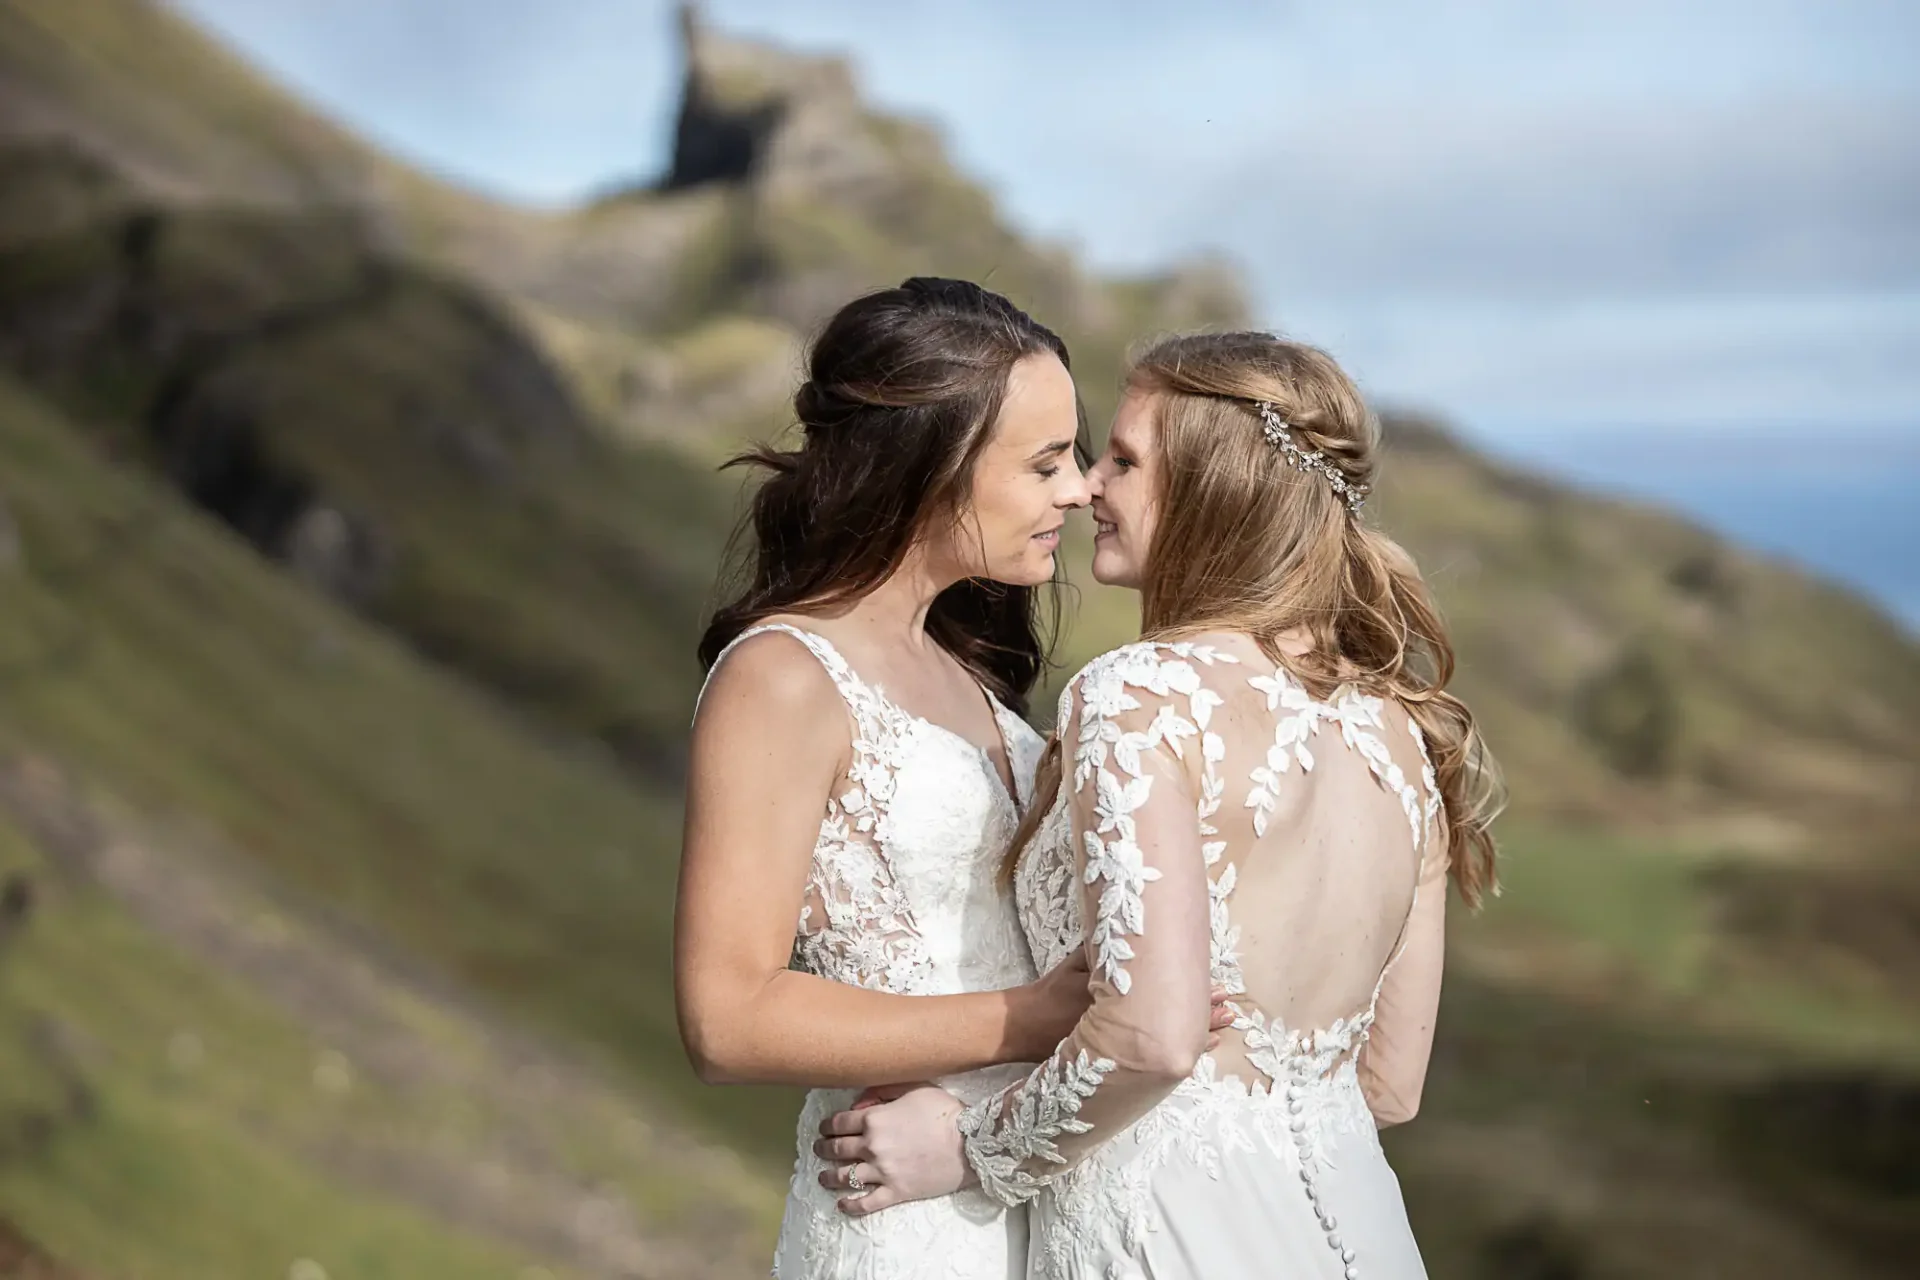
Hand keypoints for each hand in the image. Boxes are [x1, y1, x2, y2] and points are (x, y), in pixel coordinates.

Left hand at [814, 1083, 970, 1215]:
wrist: (970, 1143)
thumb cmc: (944, 1112)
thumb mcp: (915, 1087)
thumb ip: (885, 1089)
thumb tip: (862, 1100)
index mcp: (874, 1119)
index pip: (839, 1123)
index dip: (827, 1126)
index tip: (823, 1128)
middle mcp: (872, 1146)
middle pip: (837, 1149)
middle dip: (823, 1149)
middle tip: (818, 1149)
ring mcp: (882, 1172)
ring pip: (845, 1177)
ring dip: (828, 1177)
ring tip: (822, 1177)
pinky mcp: (896, 1192)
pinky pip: (866, 1203)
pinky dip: (851, 1205)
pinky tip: (842, 1204)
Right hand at [1022, 955, 1235, 1059]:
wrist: (1023, 1027)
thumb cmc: (1050, 991)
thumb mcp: (1076, 963)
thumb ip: (1104, 951)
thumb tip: (1132, 931)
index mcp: (1118, 997)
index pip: (1164, 995)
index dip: (1193, 992)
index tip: (1218, 989)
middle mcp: (1123, 1024)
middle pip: (1171, 1019)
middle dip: (1202, 1015)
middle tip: (1229, 1010)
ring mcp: (1120, 1045)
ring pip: (1165, 1039)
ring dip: (1194, 1033)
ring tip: (1222, 1030)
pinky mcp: (1115, 1058)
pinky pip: (1151, 1055)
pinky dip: (1173, 1049)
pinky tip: (1193, 1050)